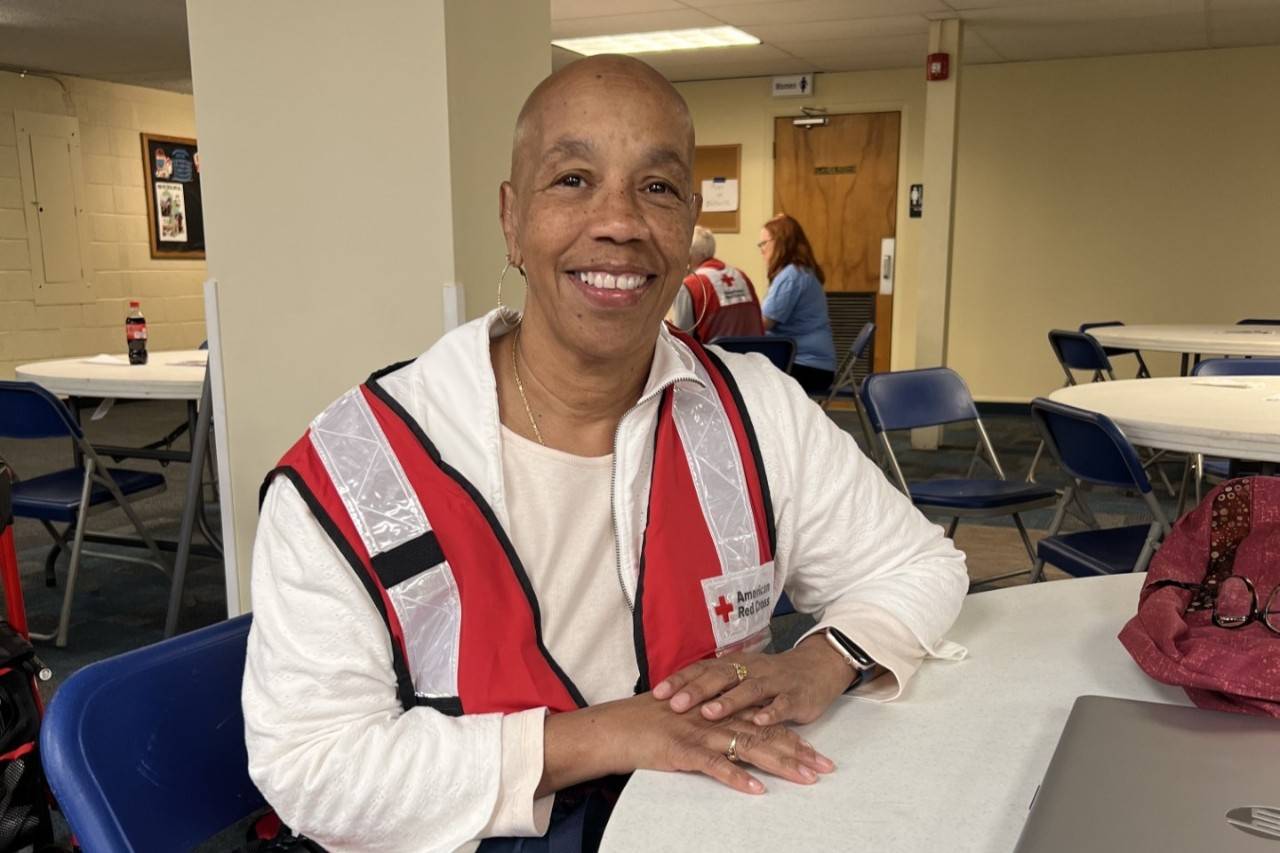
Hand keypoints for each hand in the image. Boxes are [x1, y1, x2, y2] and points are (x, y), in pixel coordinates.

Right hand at [539, 692, 834, 797]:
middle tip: (826, 767)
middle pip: (764, 734)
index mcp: (717, 710)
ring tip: (806, 778)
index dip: (792, 737)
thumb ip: (713, 725)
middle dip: (798, 752)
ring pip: (748, 748)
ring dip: (780, 764)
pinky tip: (757, 790)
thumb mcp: (687, 719)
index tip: (819, 752)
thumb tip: (738, 740)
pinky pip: (714, 765)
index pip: (763, 723)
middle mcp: (714, 717)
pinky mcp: (682, 749)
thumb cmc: (646, 724)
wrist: (614, 727)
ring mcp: (699, 732)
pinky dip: (736, 778)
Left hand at [652, 635, 856, 726]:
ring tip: (709, 712)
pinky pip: (782, 704)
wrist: (815, 669)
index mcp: (734, 664)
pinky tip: (759, 721)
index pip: (703, 669)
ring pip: (749, 689)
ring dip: (729, 701)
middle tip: (676, 704)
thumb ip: (714, 686)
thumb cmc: (770, 677)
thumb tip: (676, 697)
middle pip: (721, 677)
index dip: (681, 680)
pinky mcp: (795, 696)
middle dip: (698, 690)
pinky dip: (771, 712)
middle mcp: (751, 669)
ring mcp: (774, 682)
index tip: (658, 693)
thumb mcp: (741, 676)